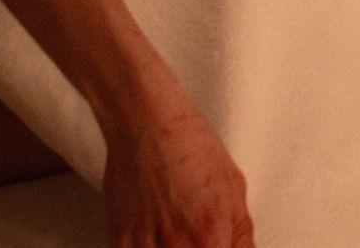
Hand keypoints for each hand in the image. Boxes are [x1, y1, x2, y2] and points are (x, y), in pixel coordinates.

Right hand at [102, 98, 253, 246]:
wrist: (146, 124)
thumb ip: (241, 236)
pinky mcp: (118, 240)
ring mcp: (144, 246)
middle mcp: (176, 247)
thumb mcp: (234, 188)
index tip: (216, 244)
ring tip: (173, 227)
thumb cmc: (191, 147)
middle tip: (194, 232)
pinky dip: (147, 247)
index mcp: (210, 237)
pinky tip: (154, 233)